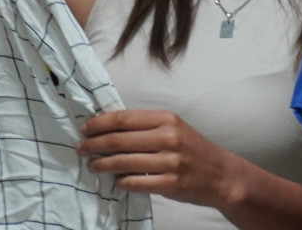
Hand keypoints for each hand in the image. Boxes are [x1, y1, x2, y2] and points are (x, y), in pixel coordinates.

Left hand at [76, 109, 244, 209]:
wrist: (221, 175)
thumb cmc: (193, 149)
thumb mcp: (174, 128)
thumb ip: (146, 126)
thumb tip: (108, 126)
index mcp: (166, 119)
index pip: (123, 118)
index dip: (100, 123)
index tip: (85, 128)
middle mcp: (168, 137)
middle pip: (119, 140)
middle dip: (94, 144)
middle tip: (80, 148)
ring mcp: (169, 162)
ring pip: (123, 162)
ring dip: (102, 164)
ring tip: (92, 165)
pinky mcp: (170, 184)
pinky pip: (135, 182)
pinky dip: (121, 181)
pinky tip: (115, 180)